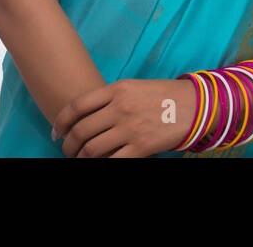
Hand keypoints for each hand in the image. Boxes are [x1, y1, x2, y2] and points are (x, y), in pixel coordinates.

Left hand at [51, 78, 196, 157]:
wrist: (195, 105)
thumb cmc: (164, 96)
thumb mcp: (134, 87)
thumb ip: (111, 98)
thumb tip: (86, 116)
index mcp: (117, 89)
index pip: (77, 106)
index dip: (61, 122)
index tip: (57, 132)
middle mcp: (120, 108)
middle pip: (81, 131)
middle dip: (69, 145)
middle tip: (68, 150)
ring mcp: (130, 128)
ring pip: (92, 150)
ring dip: (81, 158)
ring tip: (81, 159)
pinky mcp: (141, 147)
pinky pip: (112, 162)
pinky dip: (101, 165)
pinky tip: (100, 164)